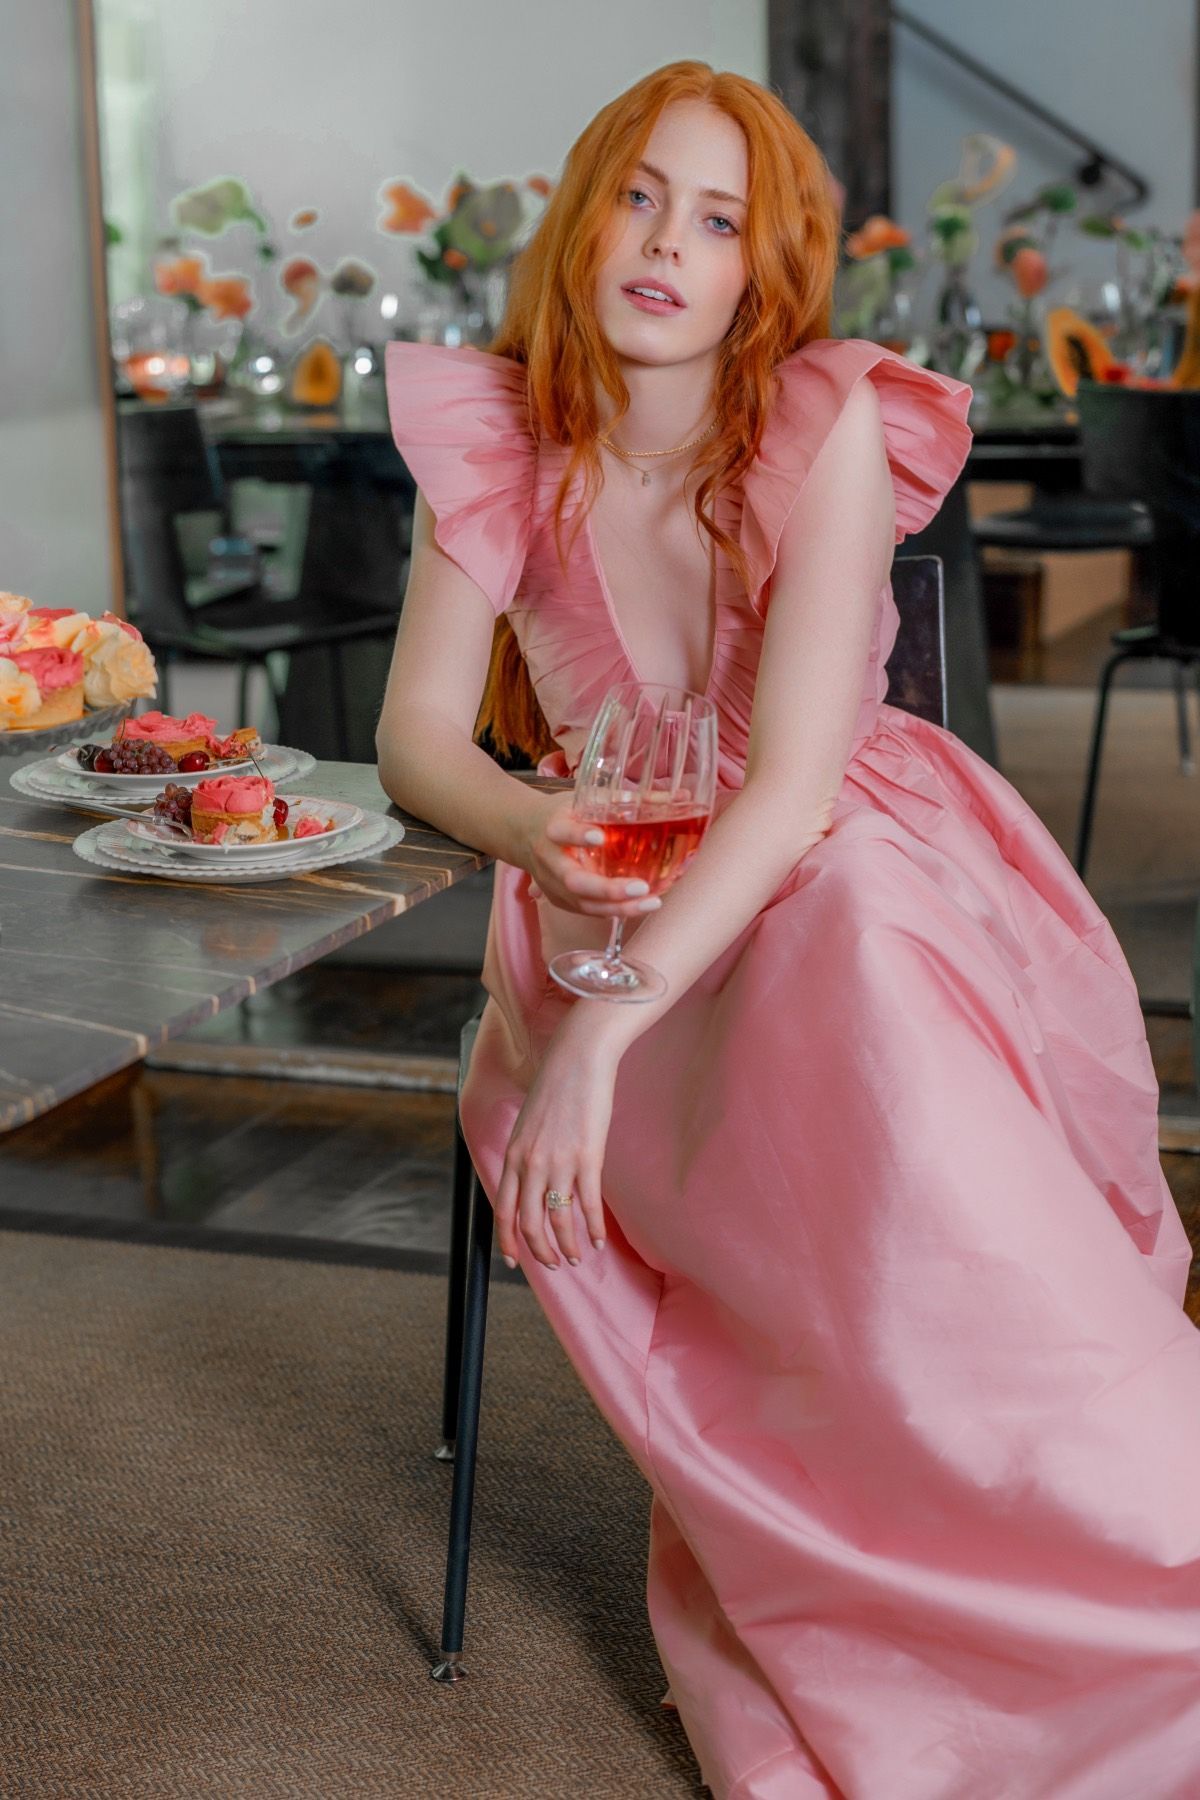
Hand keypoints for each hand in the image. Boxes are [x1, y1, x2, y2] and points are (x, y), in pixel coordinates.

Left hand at [494, 1030, 616, 1269]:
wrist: (578, 1059)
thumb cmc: (556, 1087)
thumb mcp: (528, 1124)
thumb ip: (527, 1154)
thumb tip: (533, 1180)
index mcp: (513, 1155)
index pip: (502, 1210)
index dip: (508, 1241)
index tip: (514, 1261)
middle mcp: (530, 1164)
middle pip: (529, 1224)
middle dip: (540, 1252)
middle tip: (554, 1264)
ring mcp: (559, 1163)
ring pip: (558, 1221)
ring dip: (569, 1247)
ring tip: (579, 1258)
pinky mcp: (588, 1159)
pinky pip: (588, 1206)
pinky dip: (594, 1229)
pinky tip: (600, 1240)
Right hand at [522, 792, 662, 919]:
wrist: (523, 832)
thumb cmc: (563, 813)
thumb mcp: (585, 799)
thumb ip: (625, 800)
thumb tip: (681, 798)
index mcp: (553, 827)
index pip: (562, 832)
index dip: (578, 835)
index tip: (599, 835)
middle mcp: (550, 859)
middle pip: (574, 881)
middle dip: (607, 888)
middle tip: (640, 886)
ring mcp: (552, 884)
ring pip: (583, 903)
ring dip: (618, 907)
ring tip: (651, 903)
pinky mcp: (559, 900)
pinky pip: (587, 910)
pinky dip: (614, 911)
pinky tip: (640, 906)